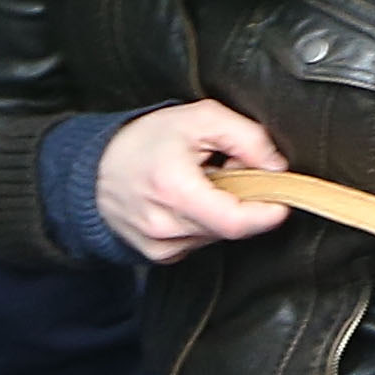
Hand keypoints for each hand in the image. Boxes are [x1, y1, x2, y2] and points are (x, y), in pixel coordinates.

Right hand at [96, 98, 294, 261]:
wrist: (92, 170)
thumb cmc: (141, 142)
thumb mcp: (198, 119)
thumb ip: (245, 136)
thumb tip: (275, 165)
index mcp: (175, 190)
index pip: (235, 220)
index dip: (267, 212)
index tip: (283, 198)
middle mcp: (166, 225)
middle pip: (231, 225)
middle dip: (242, 199)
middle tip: (229, 170)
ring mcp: (162, 245)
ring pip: (217, 234)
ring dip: (222, 210)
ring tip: (202, 183)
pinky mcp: (160, 255)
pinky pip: (200, 241)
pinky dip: (204, 222)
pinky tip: (188, 201)